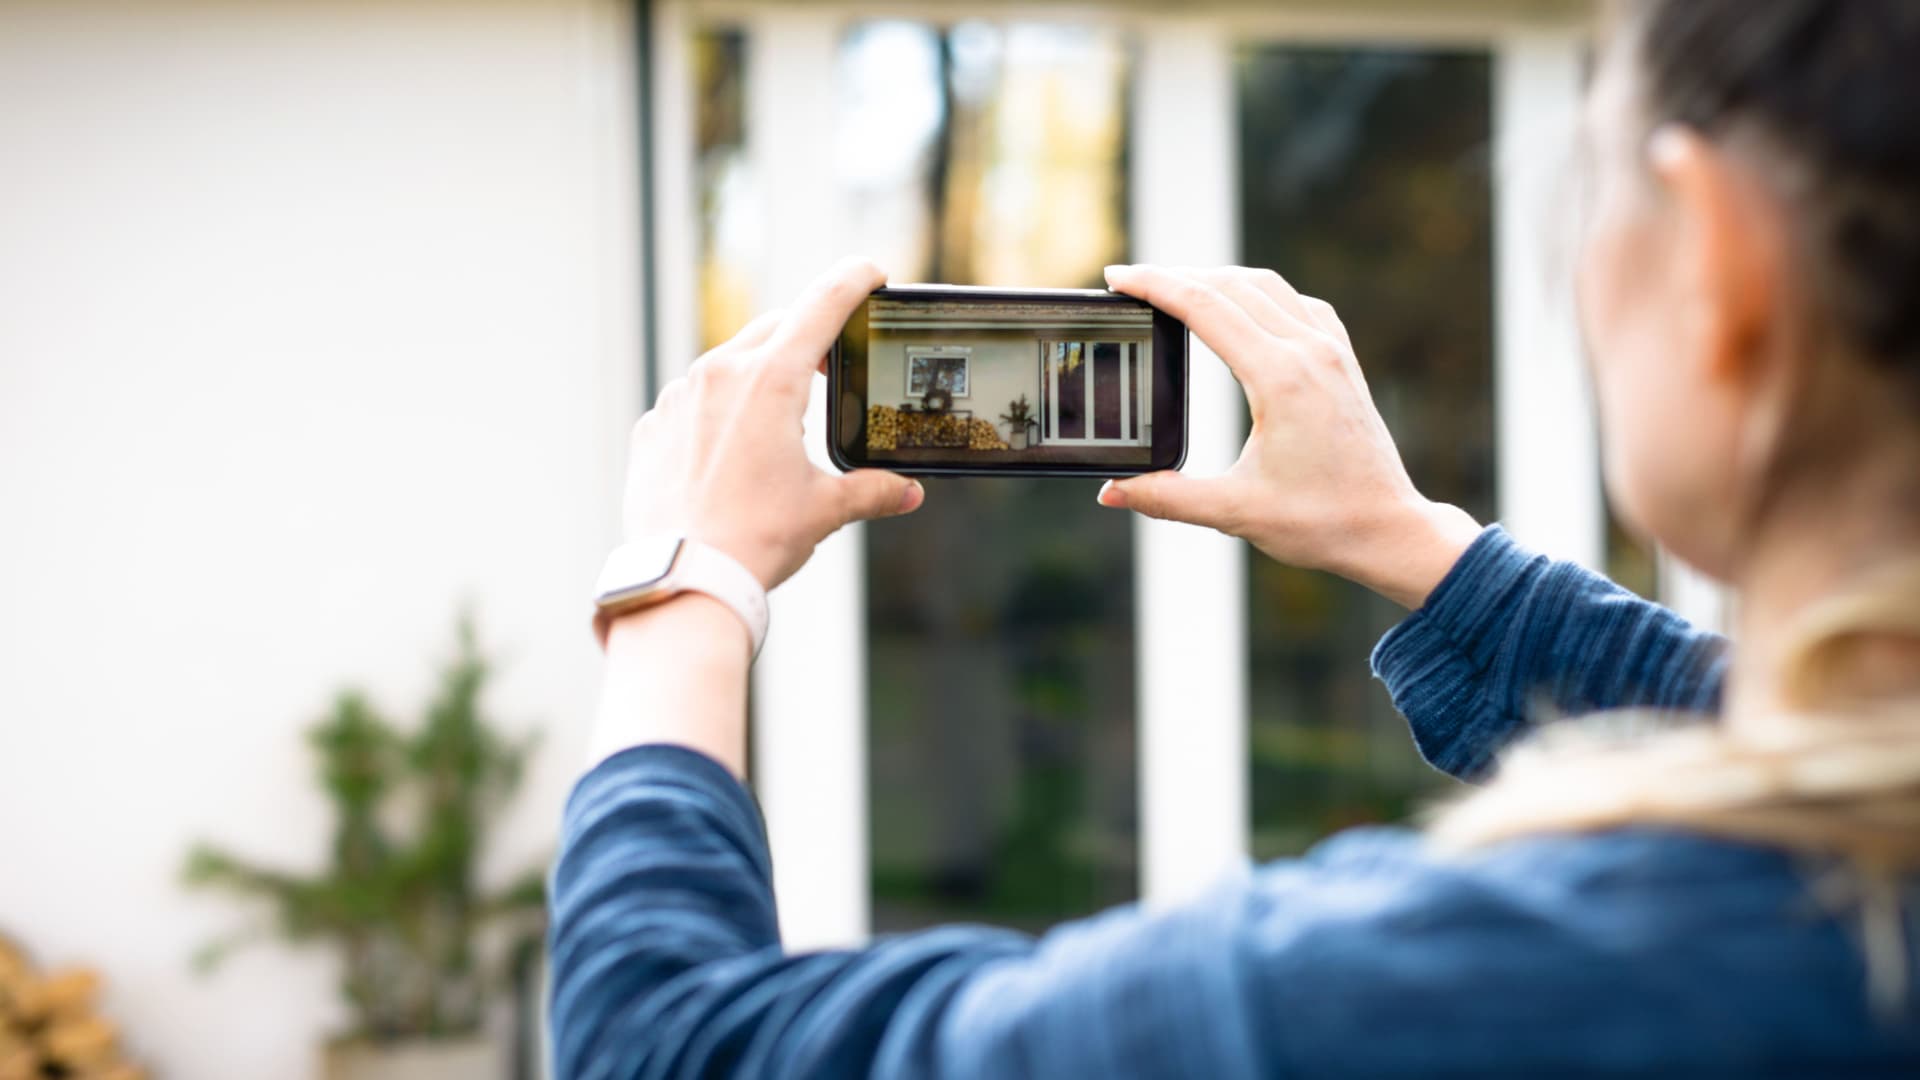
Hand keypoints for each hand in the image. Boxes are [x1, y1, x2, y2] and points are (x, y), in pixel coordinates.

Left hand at [623, 257, 923, 590]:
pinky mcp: (653, 427)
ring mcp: (678, 398)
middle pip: (776, 328)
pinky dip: (716, 414)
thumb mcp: (825, 510)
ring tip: (778, 422)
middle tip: (833, 364)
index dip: (854, 281)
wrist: (683, 577)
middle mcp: (719, 374)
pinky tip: (730, 455)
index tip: (871, 273)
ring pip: (728, 364)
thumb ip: (872, 491)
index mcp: (771, 381)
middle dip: (809, 337)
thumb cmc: (755, 539)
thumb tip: (906, 492)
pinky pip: (691, 403)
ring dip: (758, 377)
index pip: (822, 306)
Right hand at [1099, 264, 1480, 608]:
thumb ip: (1167, 498)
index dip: (1154, 285)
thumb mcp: (1235, 512)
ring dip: (1216, 278)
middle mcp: (1309, 351)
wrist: (1389, 529)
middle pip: (1231, 284)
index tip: (1117, 276)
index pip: (1205, 307)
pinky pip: (1296, 303)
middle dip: (1176, 275)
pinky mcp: (1343, 360)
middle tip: (1131, 281)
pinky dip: (1258, 293)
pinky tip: (1241, 307)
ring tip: (1174, 287)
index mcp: (1281, 378)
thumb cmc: (1321, 522)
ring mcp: (1331, 350)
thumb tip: (1112, 492)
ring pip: (1266, 285)